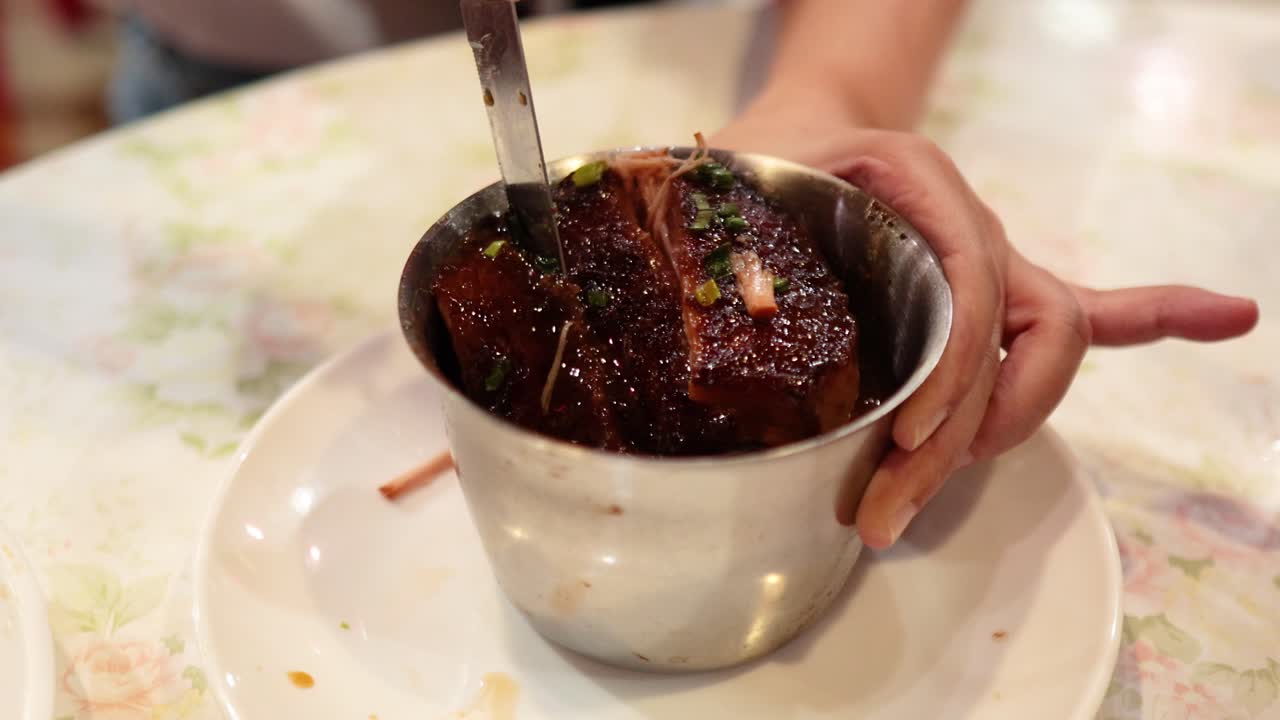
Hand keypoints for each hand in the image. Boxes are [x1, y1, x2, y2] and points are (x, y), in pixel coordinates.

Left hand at [712, 100, 1259, 549]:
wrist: (792, 136)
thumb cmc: (762, 163)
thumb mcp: (735, 186)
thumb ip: (745, 242)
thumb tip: (762, 305)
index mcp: (920, 184)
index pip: (976, 294)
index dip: (954, 376)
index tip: (904, 440)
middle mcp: (971, 223)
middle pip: (1025, 338)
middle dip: (967, 434)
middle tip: (884, 509)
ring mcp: (995, 259)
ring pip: (1050, 348)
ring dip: (1003, 427)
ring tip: (919, 484)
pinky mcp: (998, 289)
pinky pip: (1095, 304)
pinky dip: (1159, 316)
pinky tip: (1227, 317)